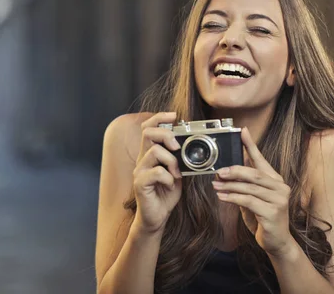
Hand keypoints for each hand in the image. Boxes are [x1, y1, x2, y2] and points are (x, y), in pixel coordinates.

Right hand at [132, 112, 182, 234]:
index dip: (159, 118)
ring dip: (171, 161)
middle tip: (176, 147)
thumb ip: (181, 159)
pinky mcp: (140, 183)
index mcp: (150, 154)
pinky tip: (170, 184)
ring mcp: (139, 171)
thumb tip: (193, 147)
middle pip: (148, 133)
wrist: (157, 217)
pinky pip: (156, 172)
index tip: (174, 116)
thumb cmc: (166, 194)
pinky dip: (168, 177)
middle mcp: (142, 159)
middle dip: (166, 135)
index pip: (148, 128)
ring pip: (154, 151)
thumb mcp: (178, 173)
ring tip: (176, 173)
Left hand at [212, 127, 294, 257]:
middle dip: (235, 171)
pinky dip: (233, 198)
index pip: (261, 159)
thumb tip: (223, 172)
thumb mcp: (252, 198)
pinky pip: (248, 201)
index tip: (242, 131)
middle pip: (254, 173)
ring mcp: (278, 200)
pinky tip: (222, 197)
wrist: (276, 242)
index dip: (251, 145)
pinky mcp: (272, 212)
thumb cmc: (263, 218)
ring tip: (216, 186)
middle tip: (219, 171)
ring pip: (250, 187)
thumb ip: (243, 185)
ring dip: (230, 186)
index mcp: (275, 180)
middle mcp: (280, 187)